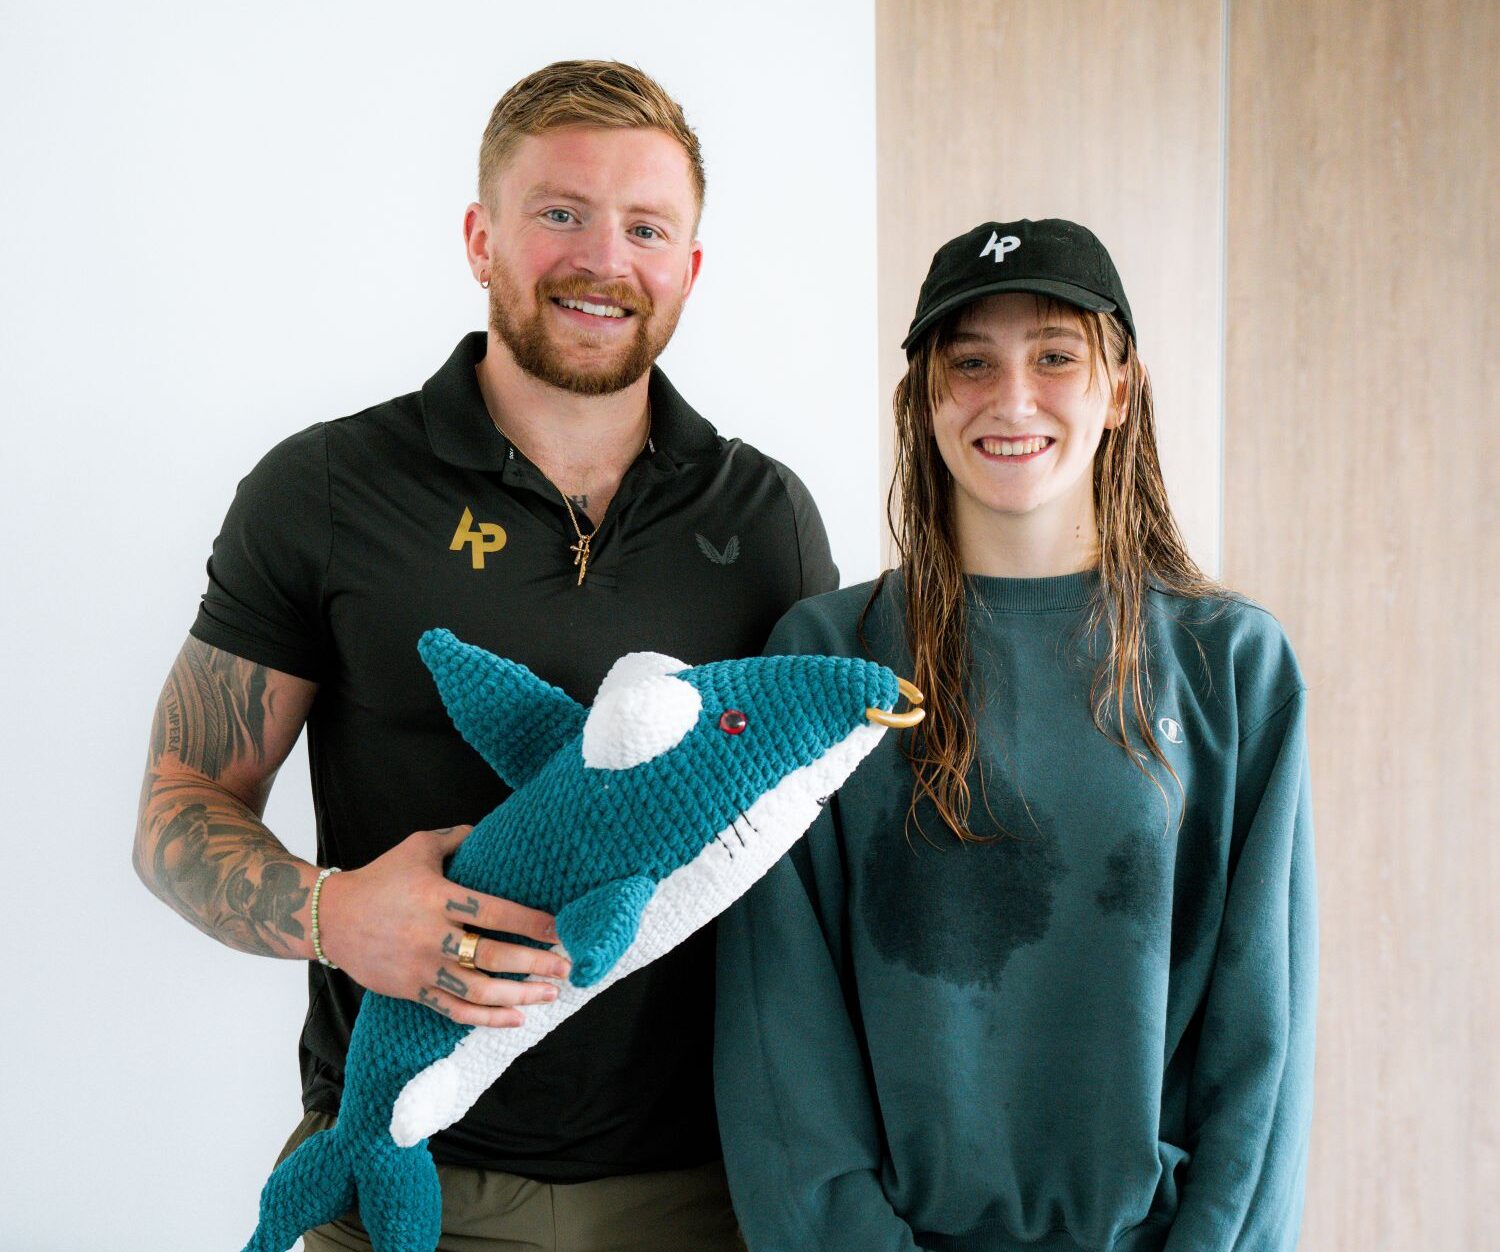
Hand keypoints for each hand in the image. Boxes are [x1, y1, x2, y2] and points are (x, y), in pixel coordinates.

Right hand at [316, 825, 567, 1026]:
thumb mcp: (418, 847)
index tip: (560, 929)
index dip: (530, 922)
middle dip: (535, 963)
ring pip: (479, 990)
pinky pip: (456, 1011)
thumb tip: (494, 830)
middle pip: (492, 955)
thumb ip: (458, 839)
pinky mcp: (413, 991)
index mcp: (437, 898)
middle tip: (566, 967)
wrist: (331, 918)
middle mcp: (431, 936)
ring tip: (551, 994)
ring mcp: (422, 968)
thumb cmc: (381, 878)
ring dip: (520, 995)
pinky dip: (489, 1018)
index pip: (493, 911)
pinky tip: (517, 1017)